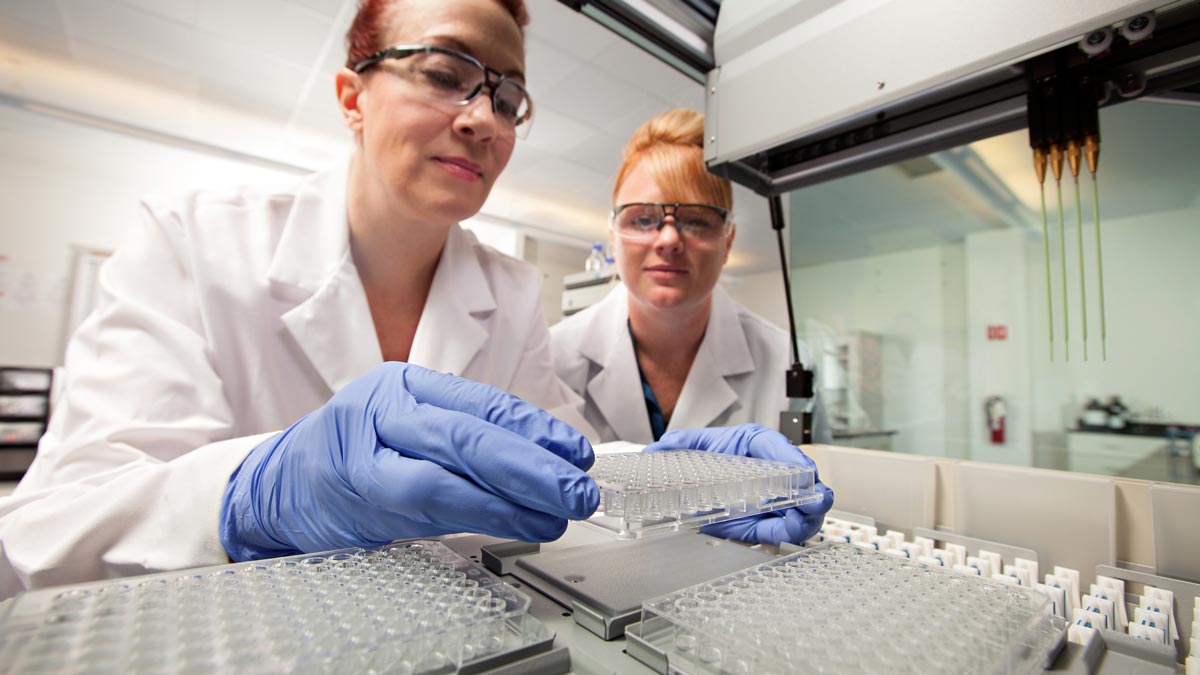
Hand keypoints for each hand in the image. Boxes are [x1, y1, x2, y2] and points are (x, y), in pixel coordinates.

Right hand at [220, 362, 598, 560]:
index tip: (575, 453)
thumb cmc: (353, 453)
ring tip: (557, 512)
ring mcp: (368, 450)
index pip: (482, 404)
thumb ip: (464, 435)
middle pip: (470, 434)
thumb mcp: (408, 426)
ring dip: (514, 498)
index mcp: (406, 384)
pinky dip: (479, 514)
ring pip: (451, 472)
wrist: (278, 484)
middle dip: (533, 466)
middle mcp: (386, 408)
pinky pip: (428, 504)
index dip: (535, 429)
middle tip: (578, 489)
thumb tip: (544, 460)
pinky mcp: (359, 494)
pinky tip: (516, 523)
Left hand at [643, 424, 833, 546]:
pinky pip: (781, 529)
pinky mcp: (765, 521)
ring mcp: (773, 498)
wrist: (695, 478)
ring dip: (806, 517)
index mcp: (757, 444)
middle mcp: (772, 471)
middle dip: (813, 493)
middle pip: (802, 482)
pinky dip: (787, 532)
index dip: (794, 461)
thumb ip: (678, 445)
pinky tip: (790, 533)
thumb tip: (655, 452)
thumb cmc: (705, 456)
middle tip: (816, 501)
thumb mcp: (691, 446)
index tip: (803, 473)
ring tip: (802, 522)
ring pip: (800, 509)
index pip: (779, 449)